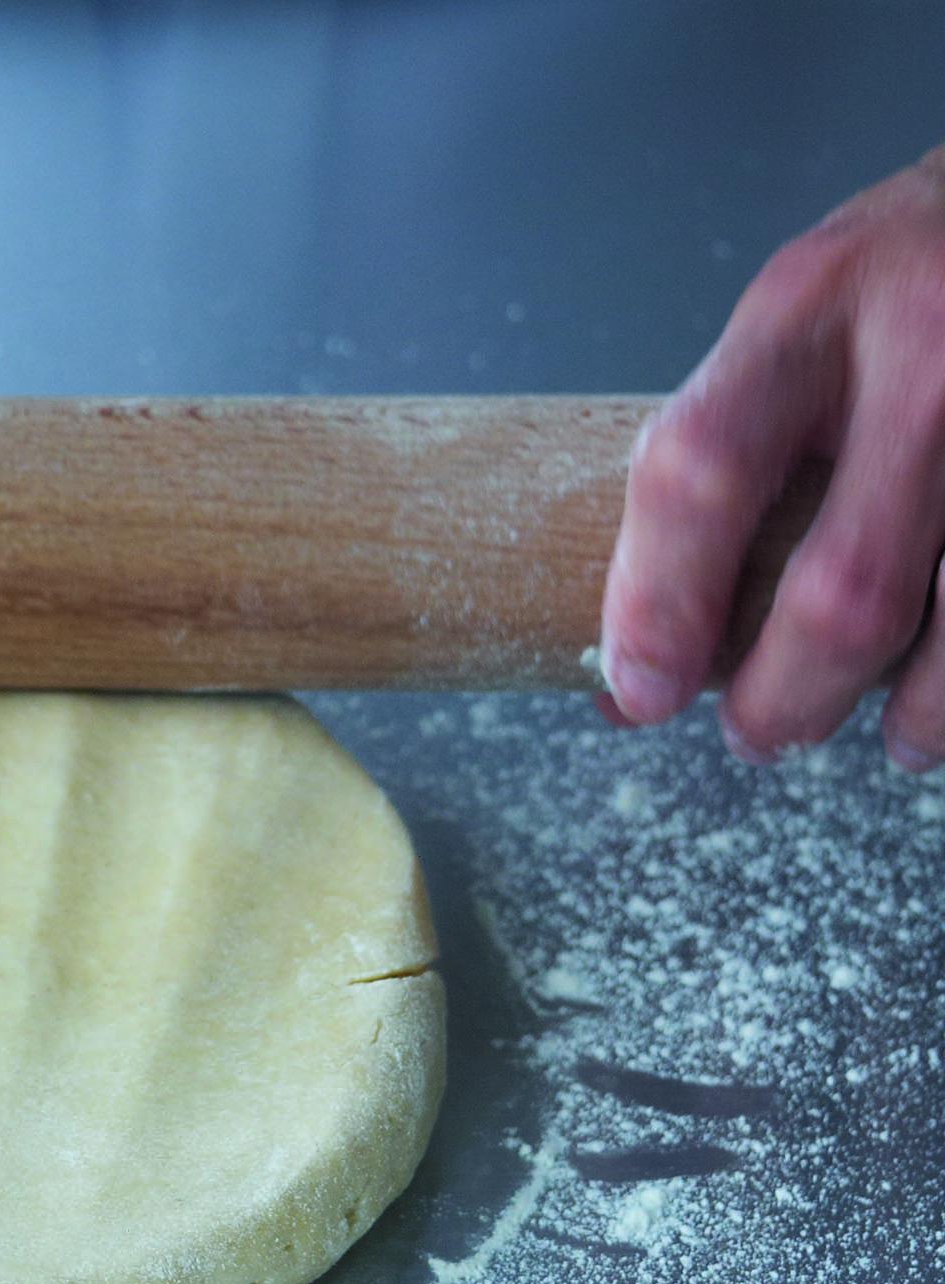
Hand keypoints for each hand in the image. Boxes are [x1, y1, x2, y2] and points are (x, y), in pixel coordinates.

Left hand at [599, 144, 944, 769]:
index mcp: (804, 310)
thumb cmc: (901, 280)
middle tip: (757, 732)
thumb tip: (634, 667)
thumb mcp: (794, 326)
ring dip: (915, 710)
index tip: (640, 690)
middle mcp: (921, 348)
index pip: (700, 470)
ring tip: (885, 738)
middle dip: (788, 694)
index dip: (658, 605)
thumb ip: (719, 469)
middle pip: (843, 584)